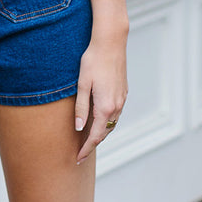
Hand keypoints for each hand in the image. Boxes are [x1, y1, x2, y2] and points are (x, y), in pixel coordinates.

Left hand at [74, 37, 127, 162]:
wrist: (111, 43)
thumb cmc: (93, 61)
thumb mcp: (82, 85)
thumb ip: (81, 108)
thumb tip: (79, 128)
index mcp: (105, 107)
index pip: (94, 136)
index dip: (86, 149)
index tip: (77, 158)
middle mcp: (116, 106)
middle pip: (104, 133)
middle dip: (92, 145)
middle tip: (80, 154)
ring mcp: (122, 100)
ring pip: (111, 124)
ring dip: (100, 134)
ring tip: (87, 141)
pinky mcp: (123, 93)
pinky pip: (115, 114)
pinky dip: (106, 123)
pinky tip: (98, 122)